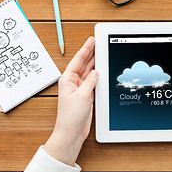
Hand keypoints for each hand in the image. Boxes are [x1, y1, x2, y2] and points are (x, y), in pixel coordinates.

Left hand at [44, 36, 97, 165]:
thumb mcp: (82, 95)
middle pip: (84, 64)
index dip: (86, 49)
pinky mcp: (86, 96)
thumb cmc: (71, 116)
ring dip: (95, 64)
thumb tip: (95, 72)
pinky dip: (98, 76)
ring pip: (89, 72)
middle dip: (91, 54)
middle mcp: (73, 83)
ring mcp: (80, 89)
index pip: (78, 60)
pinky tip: (102, 71)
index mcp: (68, 80)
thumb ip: (90, 81)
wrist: (72, 131)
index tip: (92, 40)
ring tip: (102, 54)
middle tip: (98, 43)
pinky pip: (93, 82)